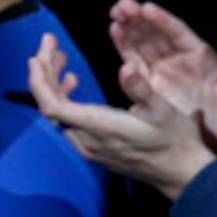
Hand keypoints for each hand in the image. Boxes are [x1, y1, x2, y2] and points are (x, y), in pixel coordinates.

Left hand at [27, 31, 216, 199]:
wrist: (180, 172)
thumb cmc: (175, 140)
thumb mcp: (163, 111)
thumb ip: (141, 89)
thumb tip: (126, 67)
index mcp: (99, 127)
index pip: (52, 106)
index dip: (39, 81)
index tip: (36, 57)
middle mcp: (86, 140)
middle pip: (49, 105)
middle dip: (44, 73)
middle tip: (49, 44)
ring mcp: (87, 146)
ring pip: (56, 112)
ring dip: (52, 83)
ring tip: (59, 58)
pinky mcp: (92, 147)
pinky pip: (66, 119)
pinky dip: (63, 97)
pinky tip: (72, 81)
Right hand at [105, 0, 216, 174]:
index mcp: (201, 57)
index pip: (178, 32)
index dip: (161, 19)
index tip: (145, 8)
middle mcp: (180, 61)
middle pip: (155, 34)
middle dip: (138, 18)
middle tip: (121, 6)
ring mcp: (164, 74)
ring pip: (142, 45)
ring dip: (128, 29)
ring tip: (114, 15)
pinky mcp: (150, 90)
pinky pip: (134, 65)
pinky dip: (123, 48)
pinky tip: (115, 33)